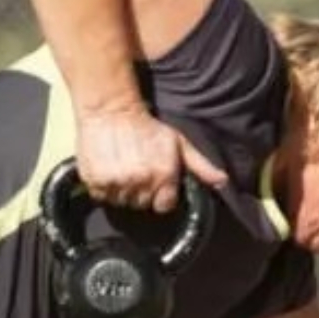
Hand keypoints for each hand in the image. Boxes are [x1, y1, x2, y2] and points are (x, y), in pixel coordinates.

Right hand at [74, 105, 227, 213]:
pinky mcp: (95, 181)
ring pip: (121, 202)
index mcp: (163, 176)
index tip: (158, 184)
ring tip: (125, 171)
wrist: (112, 111)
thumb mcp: (180, 144)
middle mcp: (140, 182)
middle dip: (143, 192)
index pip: (164, 206)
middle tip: (140, 172)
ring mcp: (116, 182)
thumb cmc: (150, 128)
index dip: (162, 196)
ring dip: (123, 191)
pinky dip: (105, 188)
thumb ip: (202, 166)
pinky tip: (111, 171)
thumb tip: (223, 181)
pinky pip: (101, 196)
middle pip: (142, 205)